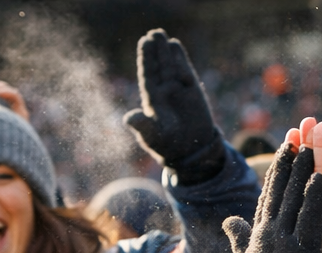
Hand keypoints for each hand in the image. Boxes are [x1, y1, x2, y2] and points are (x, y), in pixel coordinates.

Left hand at [123, 29, 221, 175]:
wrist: (190, 151)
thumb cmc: (167, 145)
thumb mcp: (152, 136)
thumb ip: (142, 126)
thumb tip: (129, 119)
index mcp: (152, 99)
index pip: (148, 74)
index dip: (146, 58)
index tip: (144, 42)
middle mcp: (164, 91)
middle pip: (158, 66)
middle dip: (155, 50)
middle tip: (153, 33)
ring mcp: (178, 89)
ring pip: (170, 66)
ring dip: (166, 51)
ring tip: (161, 35)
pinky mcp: (192, 91)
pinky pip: (185, 71)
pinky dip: (180, 59)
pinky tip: (175, 46)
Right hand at [221, 138, 321, 252]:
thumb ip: (240, 238)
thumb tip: (229, 221)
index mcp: (261, 232)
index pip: (272, 193)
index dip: (280, 168)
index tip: (285, 145)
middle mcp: (271, 231)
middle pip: (284, 187)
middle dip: (293, 157)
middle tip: (299, 129)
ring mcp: (285, 240)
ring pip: (296, 196)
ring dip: (304, 169)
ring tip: (311, 143)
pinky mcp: (301, 252)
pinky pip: (310, 219)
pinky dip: (315, 198)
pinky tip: (321, 177)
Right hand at [291, 117, 321, 252]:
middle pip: (318, 175)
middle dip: (314, 148)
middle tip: (309, 121)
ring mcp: (305, 221)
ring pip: (300, 182)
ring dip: (297, 157)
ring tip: (292, 132)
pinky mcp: (291, 230)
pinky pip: (284, 201)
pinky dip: (281, 182)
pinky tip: (276, 164)